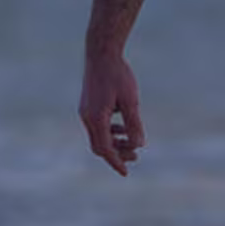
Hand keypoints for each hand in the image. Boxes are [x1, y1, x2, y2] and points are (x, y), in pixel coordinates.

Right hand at [79, 52, 145, 175]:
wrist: (101, 53)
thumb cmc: (118, 75)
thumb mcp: (131, 101)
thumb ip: (134, 124)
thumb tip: (139, 145)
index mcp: (96, 118)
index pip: (105, 149)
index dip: (116, 162)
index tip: (126, 173)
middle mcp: (87, 117)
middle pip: (100, 145)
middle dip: (117, 153)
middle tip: (136, 156)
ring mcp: (85, 111)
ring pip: (99, 136)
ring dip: (115, 142)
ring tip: (133, 142)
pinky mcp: (88, 105)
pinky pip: (98, 125)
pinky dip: (110, 130)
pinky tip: (124, 126)